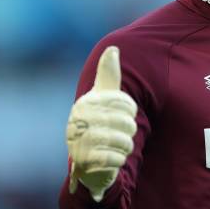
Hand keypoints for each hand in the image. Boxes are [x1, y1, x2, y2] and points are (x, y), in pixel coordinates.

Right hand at [66, 46, 137, 201]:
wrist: (86, 157)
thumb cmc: (99, 121)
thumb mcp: (104, 96)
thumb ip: (108, 74)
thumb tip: (113, 47)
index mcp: (86, 103)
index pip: (123, 103)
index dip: (130, 110)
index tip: (124, 113)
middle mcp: (79, 121)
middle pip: (125, 123)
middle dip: (130, 130)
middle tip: (123, 133)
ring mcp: (79, 142)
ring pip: (122, 142)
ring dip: (126, 146)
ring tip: (119, 145)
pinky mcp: (84, 162)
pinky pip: (114, 159)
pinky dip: (119, 160)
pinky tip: (114, 158)